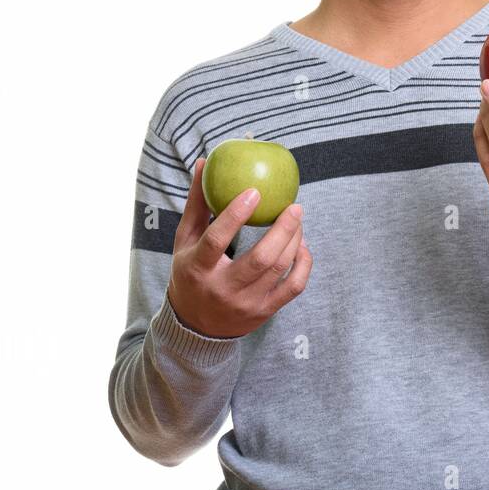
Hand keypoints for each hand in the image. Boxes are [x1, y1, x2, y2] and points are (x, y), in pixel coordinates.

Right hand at [165, 157, 312, 338]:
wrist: (195, 326)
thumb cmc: (190, 273)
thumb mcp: (185, 241)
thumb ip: (197, 204)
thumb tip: (203, 163)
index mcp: (197, 269)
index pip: (216, 241)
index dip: (235, 215)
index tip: (255, 191)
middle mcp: (223, 289)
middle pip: (261, 259)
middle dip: (283, 229)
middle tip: (295, 206)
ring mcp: (247, 304)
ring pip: (280, 270)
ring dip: (294, 240)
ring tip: (297, 219)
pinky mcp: (265, 312)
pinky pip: (294, 287)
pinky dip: (303, 263)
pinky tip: (302, 246)